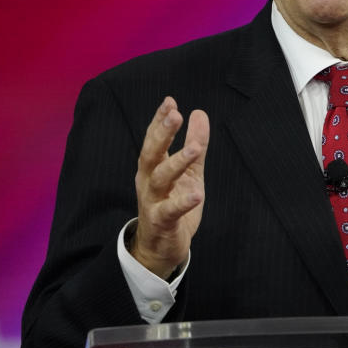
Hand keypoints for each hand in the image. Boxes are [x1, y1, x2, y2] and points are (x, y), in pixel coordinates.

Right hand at [129, 96, 209, 278]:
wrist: (161, 246)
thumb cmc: (173, 203)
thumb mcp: (190, 171)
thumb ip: (195, 143)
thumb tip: (199, 113)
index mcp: (153, 167)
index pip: (154, 139)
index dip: (160, 121)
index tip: (170, 101)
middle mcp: (149, 181)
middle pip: (151, 154)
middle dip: (162, 134)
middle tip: (175, 115)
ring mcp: (153, 201)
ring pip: (160, 179)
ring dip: (177, 162)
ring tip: (195, 149)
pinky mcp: (161, 222)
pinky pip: (170, 211)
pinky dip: (183, 202)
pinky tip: (197, 194)